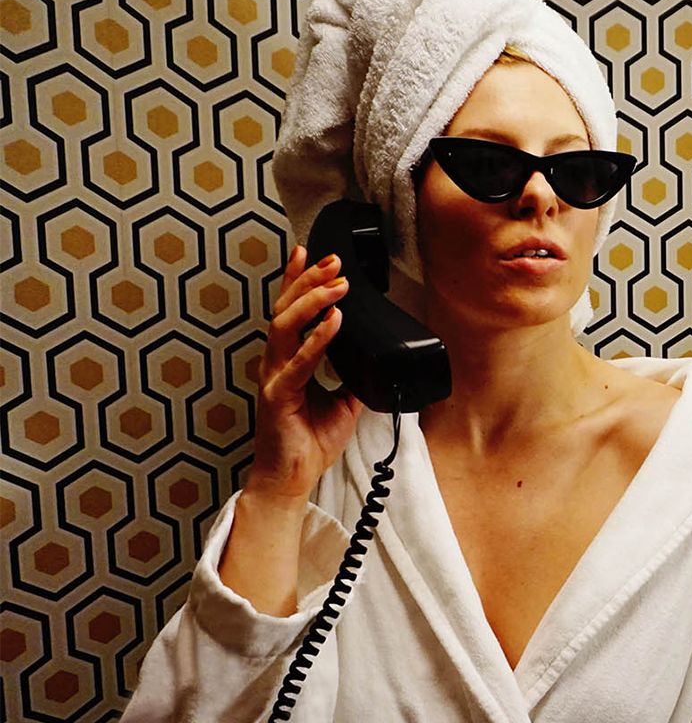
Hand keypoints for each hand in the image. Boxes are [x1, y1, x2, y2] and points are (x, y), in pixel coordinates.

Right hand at [248, 245, 363, 500]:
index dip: (297, 280)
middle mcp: (275, 363)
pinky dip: (317, 338)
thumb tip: (375, 358)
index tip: (312, 254)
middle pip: (285, 309)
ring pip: (285, 326)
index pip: (289, 311)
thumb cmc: (309, 442)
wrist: (293, 479)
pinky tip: (334, 321)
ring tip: (338, 285)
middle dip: (308, 280)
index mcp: (286, 360)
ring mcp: (273, 378)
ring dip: (313, 300)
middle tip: (332, 261)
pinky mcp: (278, 396)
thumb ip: (353, 375)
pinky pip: (299, 362)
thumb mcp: (343, 401)